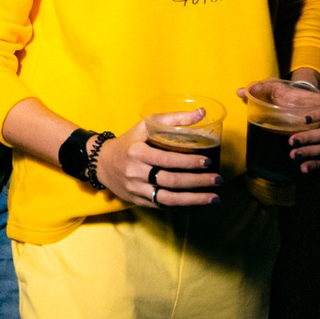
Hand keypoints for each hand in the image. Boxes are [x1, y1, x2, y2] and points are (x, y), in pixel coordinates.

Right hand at [95, 114, 221, 207]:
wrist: (101, 164)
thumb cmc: (129, 142)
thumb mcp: (145, 126)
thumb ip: (173, 119)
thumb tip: (201, 113)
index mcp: (137, 153)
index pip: (166, 160)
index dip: (188, 162)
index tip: (208, 161)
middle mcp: (136, 173)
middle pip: (171, 181)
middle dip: (197, 182)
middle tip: (218, 179)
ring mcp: (137, 190)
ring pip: (168, 198)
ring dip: (194, 200)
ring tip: (215, 197)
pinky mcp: (139, 201)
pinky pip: (163, 205)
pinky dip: (182, 205)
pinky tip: (198, 202)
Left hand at [236, 73, 319, 173]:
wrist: (300, 104)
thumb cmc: (290, 96)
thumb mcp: (277, 89)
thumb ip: (261, 88)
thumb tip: (240, 91)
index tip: (305, 119)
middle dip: (311, 138)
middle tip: (291, 141)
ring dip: (311, 152)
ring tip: (293, 155)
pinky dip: (314, 164)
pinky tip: (302, 168)